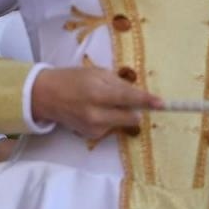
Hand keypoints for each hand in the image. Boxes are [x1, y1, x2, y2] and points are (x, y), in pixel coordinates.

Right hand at [30, 67, 160, 140]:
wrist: (46, 96)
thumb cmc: (72, 79)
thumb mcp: (96, 73)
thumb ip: (118, 83)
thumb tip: (139, 95)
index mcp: (98, 92)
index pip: (128, 98)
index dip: (147, 101)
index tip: (163, 104)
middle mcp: (96, 113)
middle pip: (131, 117)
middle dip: (134, 109)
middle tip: (128, 100)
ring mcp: (93, 126)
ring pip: (123, 123)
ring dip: (120, 114)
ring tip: (101, 103)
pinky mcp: (91, 135)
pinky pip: (111, 128)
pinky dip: (108, 120)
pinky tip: (94, 112)